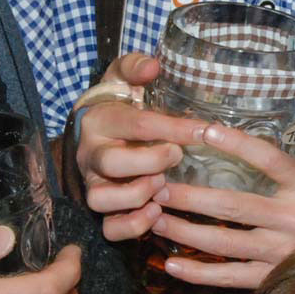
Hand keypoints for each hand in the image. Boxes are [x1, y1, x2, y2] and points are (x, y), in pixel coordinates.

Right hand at [74, 52, 207, 241]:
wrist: (90, 131)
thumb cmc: (117, 104)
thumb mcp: (121, 78)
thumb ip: (134, 67)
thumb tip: (152, 66)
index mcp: (101, 119)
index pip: (137, 123)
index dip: (173, 128)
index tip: (204, 132)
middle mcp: (91, 153)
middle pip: (110, 162)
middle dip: (149, 162)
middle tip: (175, 157)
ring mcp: (93, 183)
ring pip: (102, 199)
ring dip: (137, 196)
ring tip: (162, 186)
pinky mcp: (101, 208)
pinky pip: (109, 227)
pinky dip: (132, 226)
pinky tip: (157, 213)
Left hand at [153, 123, 294, 288]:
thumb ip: (293, 163)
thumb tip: (263, 132)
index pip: (267, 158)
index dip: (235, 143)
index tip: (203, 129)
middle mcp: (294, 219)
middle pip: (233, 205)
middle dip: (190, 196)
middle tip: (157, 185)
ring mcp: (282, 252)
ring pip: (224, 242)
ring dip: (184, 232)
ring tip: (154, 219)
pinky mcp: (274, 280)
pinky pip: (230, 277)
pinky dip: (198, 274)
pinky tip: (171, 265)